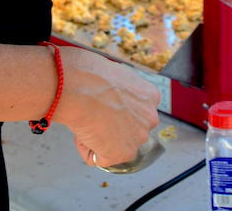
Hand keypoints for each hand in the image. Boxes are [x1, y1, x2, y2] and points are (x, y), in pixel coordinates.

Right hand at [56, 47, 160, 168]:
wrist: (81, 87)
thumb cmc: (89, 74)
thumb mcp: (114, 74)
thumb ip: (120, 90)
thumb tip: (108, 94)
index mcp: (150, 96)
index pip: (135, 113)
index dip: (115, 111)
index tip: (103, 106)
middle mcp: (150, 118)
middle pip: (128, 130)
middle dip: (111, 127)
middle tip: (93, 115)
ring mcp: (138, 138)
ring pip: (113, 145)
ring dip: (98, 138)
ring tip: (87, 120)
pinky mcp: (122, 153)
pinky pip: (97, 158)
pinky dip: (85, 147)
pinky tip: (82, 130)